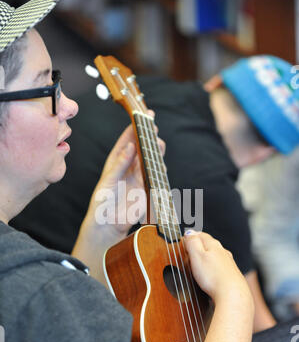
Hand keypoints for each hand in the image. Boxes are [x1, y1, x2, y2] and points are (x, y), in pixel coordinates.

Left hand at [85, 113, 164, 236]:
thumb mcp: (108, 181)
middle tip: (154, 127)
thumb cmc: (101, 203)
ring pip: (149, 159)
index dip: (134, 128)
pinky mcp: (145, 188)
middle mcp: (128, 167)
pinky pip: (155, 175)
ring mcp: (138, 177)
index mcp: (116, 162)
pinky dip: (159, 169)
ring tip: (159, 143)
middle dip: (148, 136)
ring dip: (155, 151)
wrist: (107, 225)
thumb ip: (120, 165)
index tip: (141, 116)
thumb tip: (129, 146)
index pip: (126, 141)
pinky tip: (161, 164)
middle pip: (141, 147)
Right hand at [184, 230, 252, 304]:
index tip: (183, 241)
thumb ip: (192, 242)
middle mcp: (223, 252)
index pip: (201, 235)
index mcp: (214, 245)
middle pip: (208, 245)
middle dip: (197, 247)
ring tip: (197, 265)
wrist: (232, 294)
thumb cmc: (213, 276)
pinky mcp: (231, 275)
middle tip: (187, 254)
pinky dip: (211, 269)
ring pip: (214, 256)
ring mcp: (228, 263)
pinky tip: (209, 275)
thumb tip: (189, 231)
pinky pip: (218, 267)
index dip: (190, 237)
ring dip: (205, 258)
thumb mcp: (197, 256)